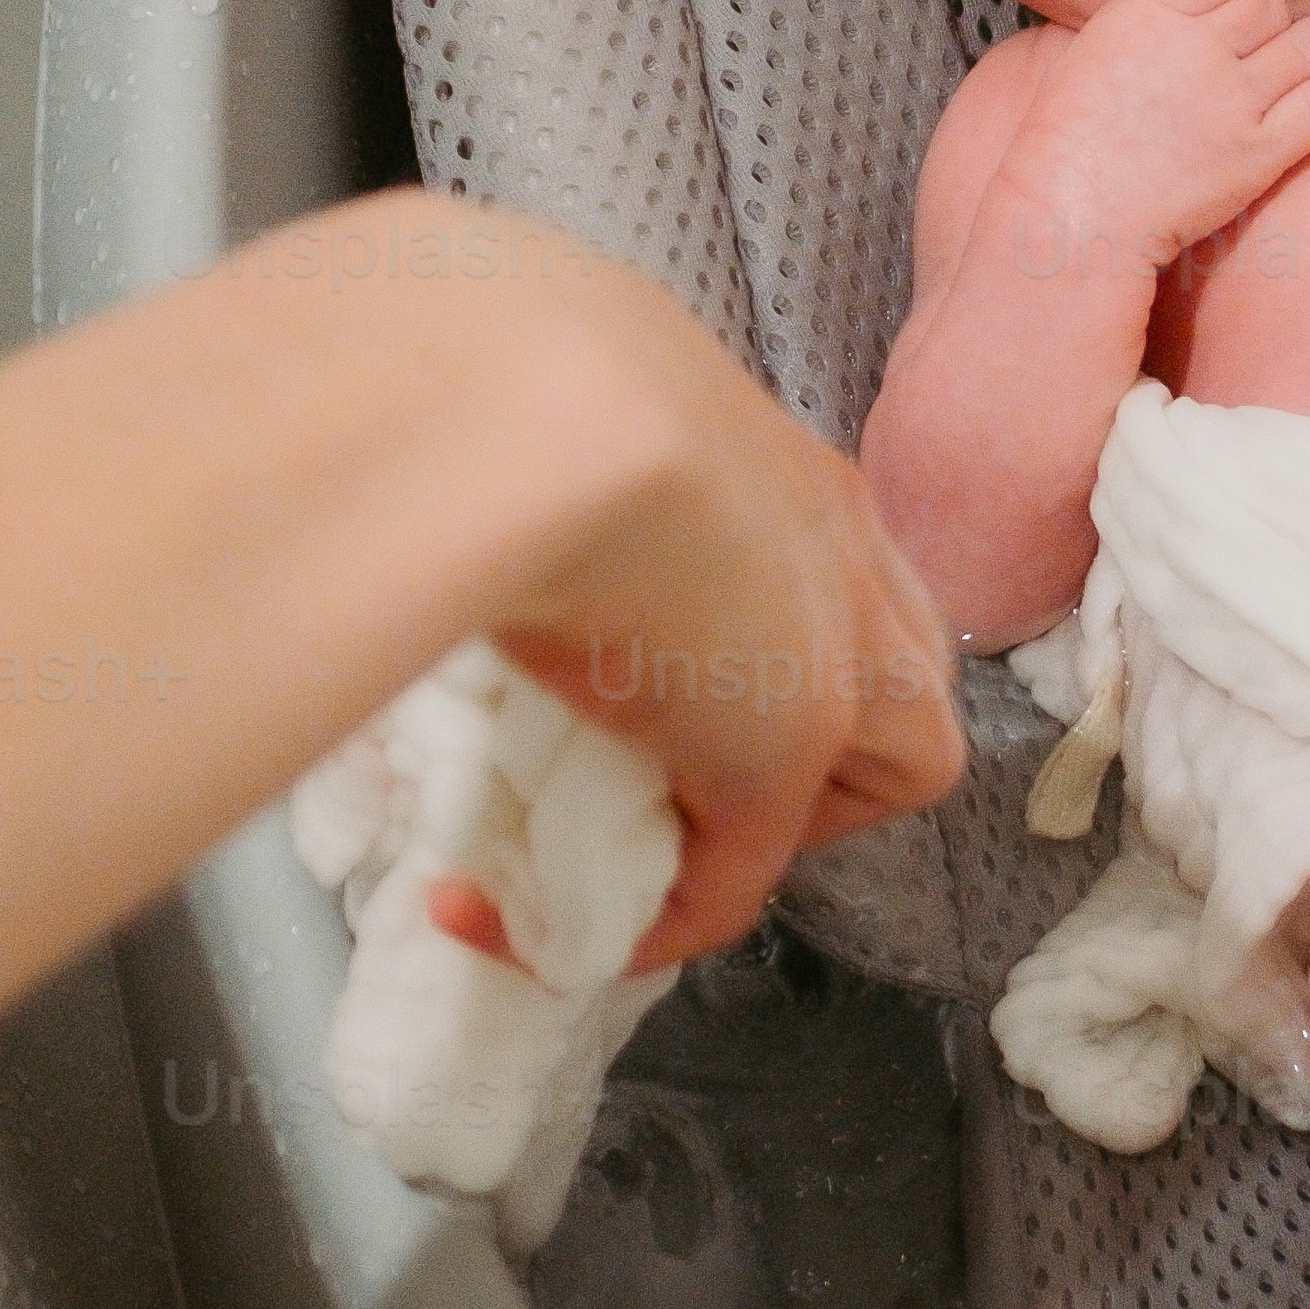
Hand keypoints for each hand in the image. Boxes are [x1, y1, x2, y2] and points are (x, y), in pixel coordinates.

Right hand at [430, 244, 966, 961]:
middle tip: (642, 769)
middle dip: (796, 738)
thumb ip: (526, 469)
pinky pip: (731, 886)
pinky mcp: (782, 754)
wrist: (528, 406)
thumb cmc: (498, 379)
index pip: (812, 565)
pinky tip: (510, 919)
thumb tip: (422, 487)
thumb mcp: (527, 424)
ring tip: (614, 844)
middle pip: (887, 665)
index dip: (744, 637)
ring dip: (753, 827)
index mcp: (774, 458)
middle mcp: (834, 543)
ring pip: (873, 773)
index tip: (609, 674)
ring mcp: (832, 653)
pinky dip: (639, 928)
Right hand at [1006, 0, 1309, 278]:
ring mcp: (1233, 100)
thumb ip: (1148, 16)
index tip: (1224, 6)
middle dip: (1271, 19)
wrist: (1076, 218)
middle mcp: (1195, 47)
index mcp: (1145, 15)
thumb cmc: (1071, 140)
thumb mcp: (1092, 49)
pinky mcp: (1261, 152)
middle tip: (1276, 35)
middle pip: (1266, 3)